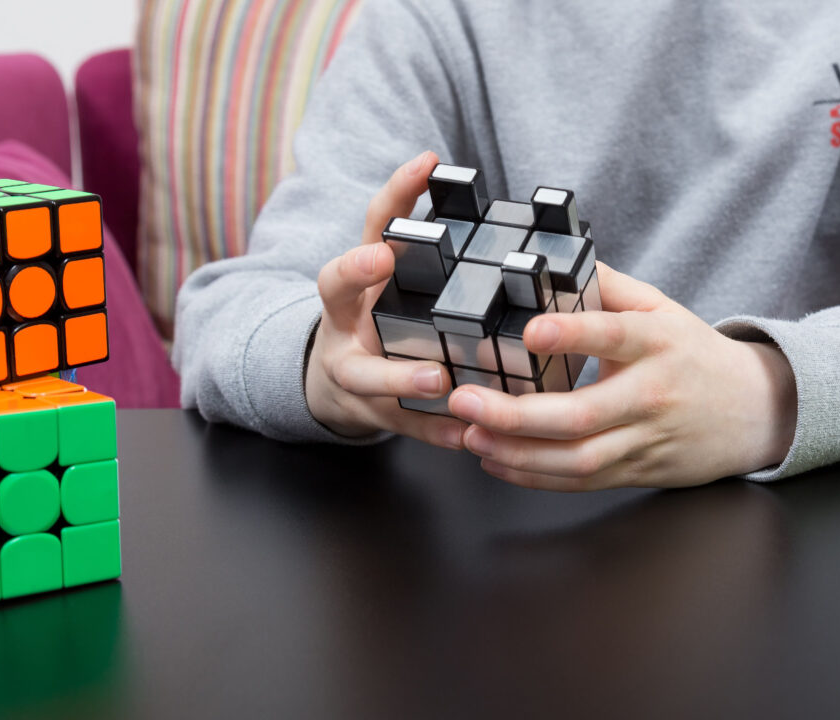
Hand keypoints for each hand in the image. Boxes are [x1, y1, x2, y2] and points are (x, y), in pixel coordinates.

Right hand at [305, 151, 466, 448]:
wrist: (332, 385)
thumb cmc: (382, 320)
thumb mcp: (397, 282)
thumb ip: (434, 251)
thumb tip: (507, 208)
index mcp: (364, 277)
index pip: (371, 223)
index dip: (395, 192)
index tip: (427, 163)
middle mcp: (347, 317)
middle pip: (334, 286)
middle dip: (354, 269)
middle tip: (381, 257)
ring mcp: (351, 367)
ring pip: (364, 372)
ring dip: (399, 375)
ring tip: (435, 378)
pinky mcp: (371, 413)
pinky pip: (404, 426)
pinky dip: (435, 432)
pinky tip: (467, 436)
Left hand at [447, 263, 797, 489]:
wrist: (755, 412)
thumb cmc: (696, 355)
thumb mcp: (663, 308)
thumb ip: (608, 288)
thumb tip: (552, 261)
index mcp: (659, 343)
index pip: (615, 337)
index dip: (573, 335)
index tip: (531, 330)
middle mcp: (652, 394)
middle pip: (581, 415)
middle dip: (515, 413)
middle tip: (466, 399)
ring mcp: (646, 439)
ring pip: (577, 458)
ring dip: (518, 452)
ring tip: (471, 434)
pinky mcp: (639, 471)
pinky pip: (582, 480)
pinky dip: (535, 475)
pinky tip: (498, 460)